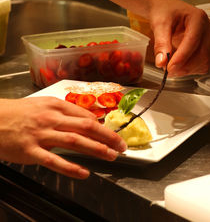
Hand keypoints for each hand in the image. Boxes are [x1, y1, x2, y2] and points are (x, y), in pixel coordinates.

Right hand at [0, 97, 126, 178]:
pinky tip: (84, 173)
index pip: (86, 116)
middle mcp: (52, 119)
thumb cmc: (20, 112)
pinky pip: (54, 161)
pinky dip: (71, 167)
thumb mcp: (44, 105)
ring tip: (111, 156)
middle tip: (122, 146)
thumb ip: (66, 112)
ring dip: (96, 149)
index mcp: (56, 106)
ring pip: (75, 141)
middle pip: (86, 127)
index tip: (115, 135)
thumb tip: (89, 120)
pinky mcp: (31, 151)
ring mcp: (41, 135)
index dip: (104, 127)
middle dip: (108, 137)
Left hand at [150, 0, 209, 76]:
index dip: (182, 57)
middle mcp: (208, 28)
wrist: (167, 10)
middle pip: (202, 54)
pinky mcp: (207, 49)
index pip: (193, 40)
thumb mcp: (159, 24)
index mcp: (198, 17)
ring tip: (169, 66)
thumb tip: (161, 62)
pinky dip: (189, 69)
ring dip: (186, 69)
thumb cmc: (165, 12)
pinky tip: (178, 65)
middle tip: (166, 70)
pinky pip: (202, 65)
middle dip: (184, 66)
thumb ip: (161, 43)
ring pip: (203, 61)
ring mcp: (209, 39)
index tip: (169, 67)